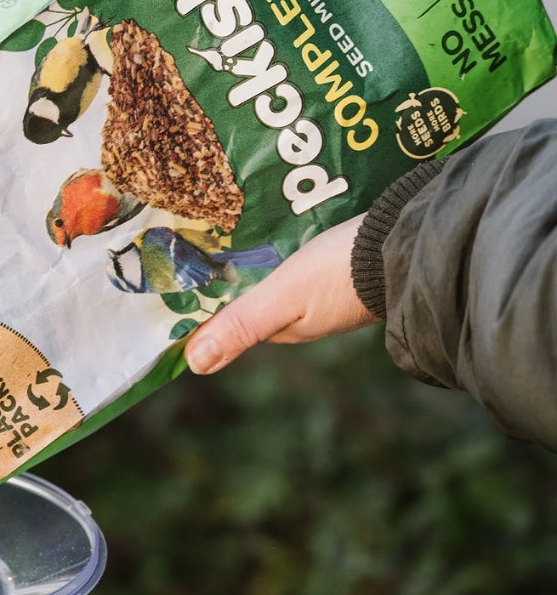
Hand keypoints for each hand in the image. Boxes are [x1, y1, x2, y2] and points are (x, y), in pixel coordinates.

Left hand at [184, 214, 377, 374]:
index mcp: (291, 329)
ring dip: (260, 264)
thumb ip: (241, 325)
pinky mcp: (351, 265)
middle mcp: (311, 315)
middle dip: (234, 283)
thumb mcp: (283, 297)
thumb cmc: (341, 272)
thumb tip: (194, 364)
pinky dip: (288, 250)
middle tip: (203, 251)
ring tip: (233, 236)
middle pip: (259, 301)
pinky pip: (306, 262)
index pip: (237, 322)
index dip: (210, 309)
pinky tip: (280, 229)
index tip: (182, 286)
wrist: (412, 240)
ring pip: (283, 281)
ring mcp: (333, 292)